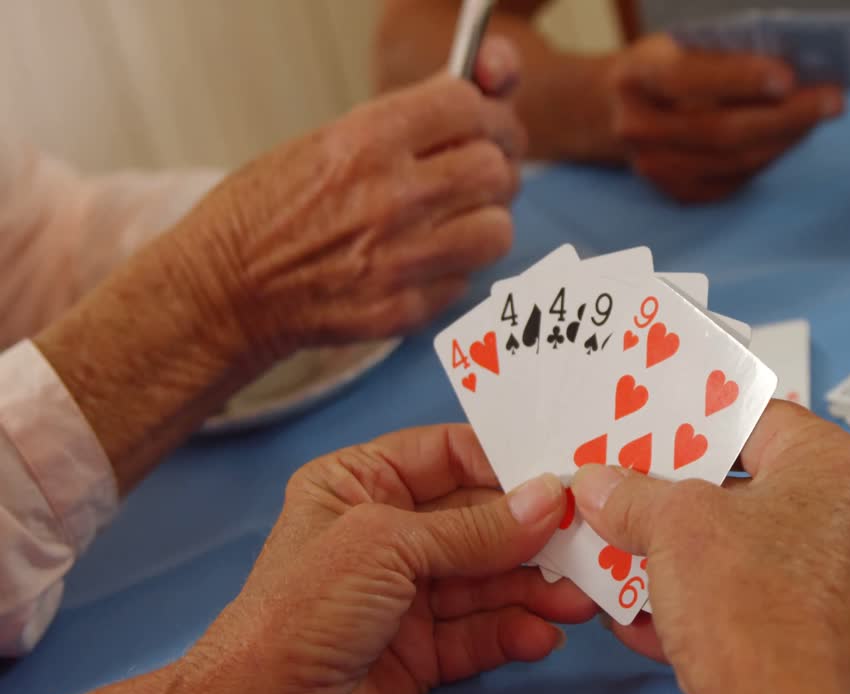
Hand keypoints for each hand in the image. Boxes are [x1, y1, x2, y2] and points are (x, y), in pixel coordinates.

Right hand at [171, 38, 528, 364]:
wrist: (222, 291)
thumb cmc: (266, 212)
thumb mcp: (323, 142)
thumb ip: (402, 123)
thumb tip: (478, 96)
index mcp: (364, 141)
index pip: (466, 104)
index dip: (481, 112)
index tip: (477, 124)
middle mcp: (389, 197)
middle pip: (494, 168)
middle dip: (493, 168)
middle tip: (477, 175)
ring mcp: (399, 259)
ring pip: (496, 229)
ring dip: (483, 222)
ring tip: (454, 222)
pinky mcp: (403, 309)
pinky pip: (466, 280)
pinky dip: (452, 270)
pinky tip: (419, 262)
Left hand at [178, 426, 595, 693]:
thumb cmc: (295, 614)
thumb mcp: (387, 547)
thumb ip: (473, 527)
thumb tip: (548, 499)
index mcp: (360, 485)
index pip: (446, 454)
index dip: (504, 461)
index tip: (561, 470)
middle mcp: (386, 535)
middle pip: (478, 520)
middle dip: (532, 533)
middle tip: (587, 537)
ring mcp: (404, 594)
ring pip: (488, 580)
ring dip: (534, 588)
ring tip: (578, 596)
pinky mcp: (420, 650)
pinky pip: (480, 632)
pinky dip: (514, 632)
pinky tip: (541, 634)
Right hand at [571, 402, 849, 693]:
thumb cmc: (757, 620)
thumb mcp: (673, 529)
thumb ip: (633, 494)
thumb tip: (603, 486)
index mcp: (837, 468)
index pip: (755, 418)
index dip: (692, 422)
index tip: (649, 429)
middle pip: (750, 485)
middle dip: (679, 497)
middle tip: (630, 491)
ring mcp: (849, 580)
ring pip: (751, 547)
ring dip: (685, 554)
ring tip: (629, 553)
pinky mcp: (828, 632)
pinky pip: (758, 598)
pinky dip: (707, 600)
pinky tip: (651, 613)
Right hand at [605, 34, 844, 203]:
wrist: (613, 110)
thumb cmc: (663, 66)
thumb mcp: (680, 45)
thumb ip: (724, 54)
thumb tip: (796, 70)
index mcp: (636, 79)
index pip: (687, 80)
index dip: (738, 79)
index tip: (788, 76)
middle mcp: (639, 129)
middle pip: (721, 131)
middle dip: (784, 116)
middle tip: (833, 100)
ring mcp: (656, 168)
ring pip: (736, 160)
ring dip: (787, 136)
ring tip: (822, 112)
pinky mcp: (678, 193)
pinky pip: (738, 178)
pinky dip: (772, 153)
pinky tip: (795, 132)